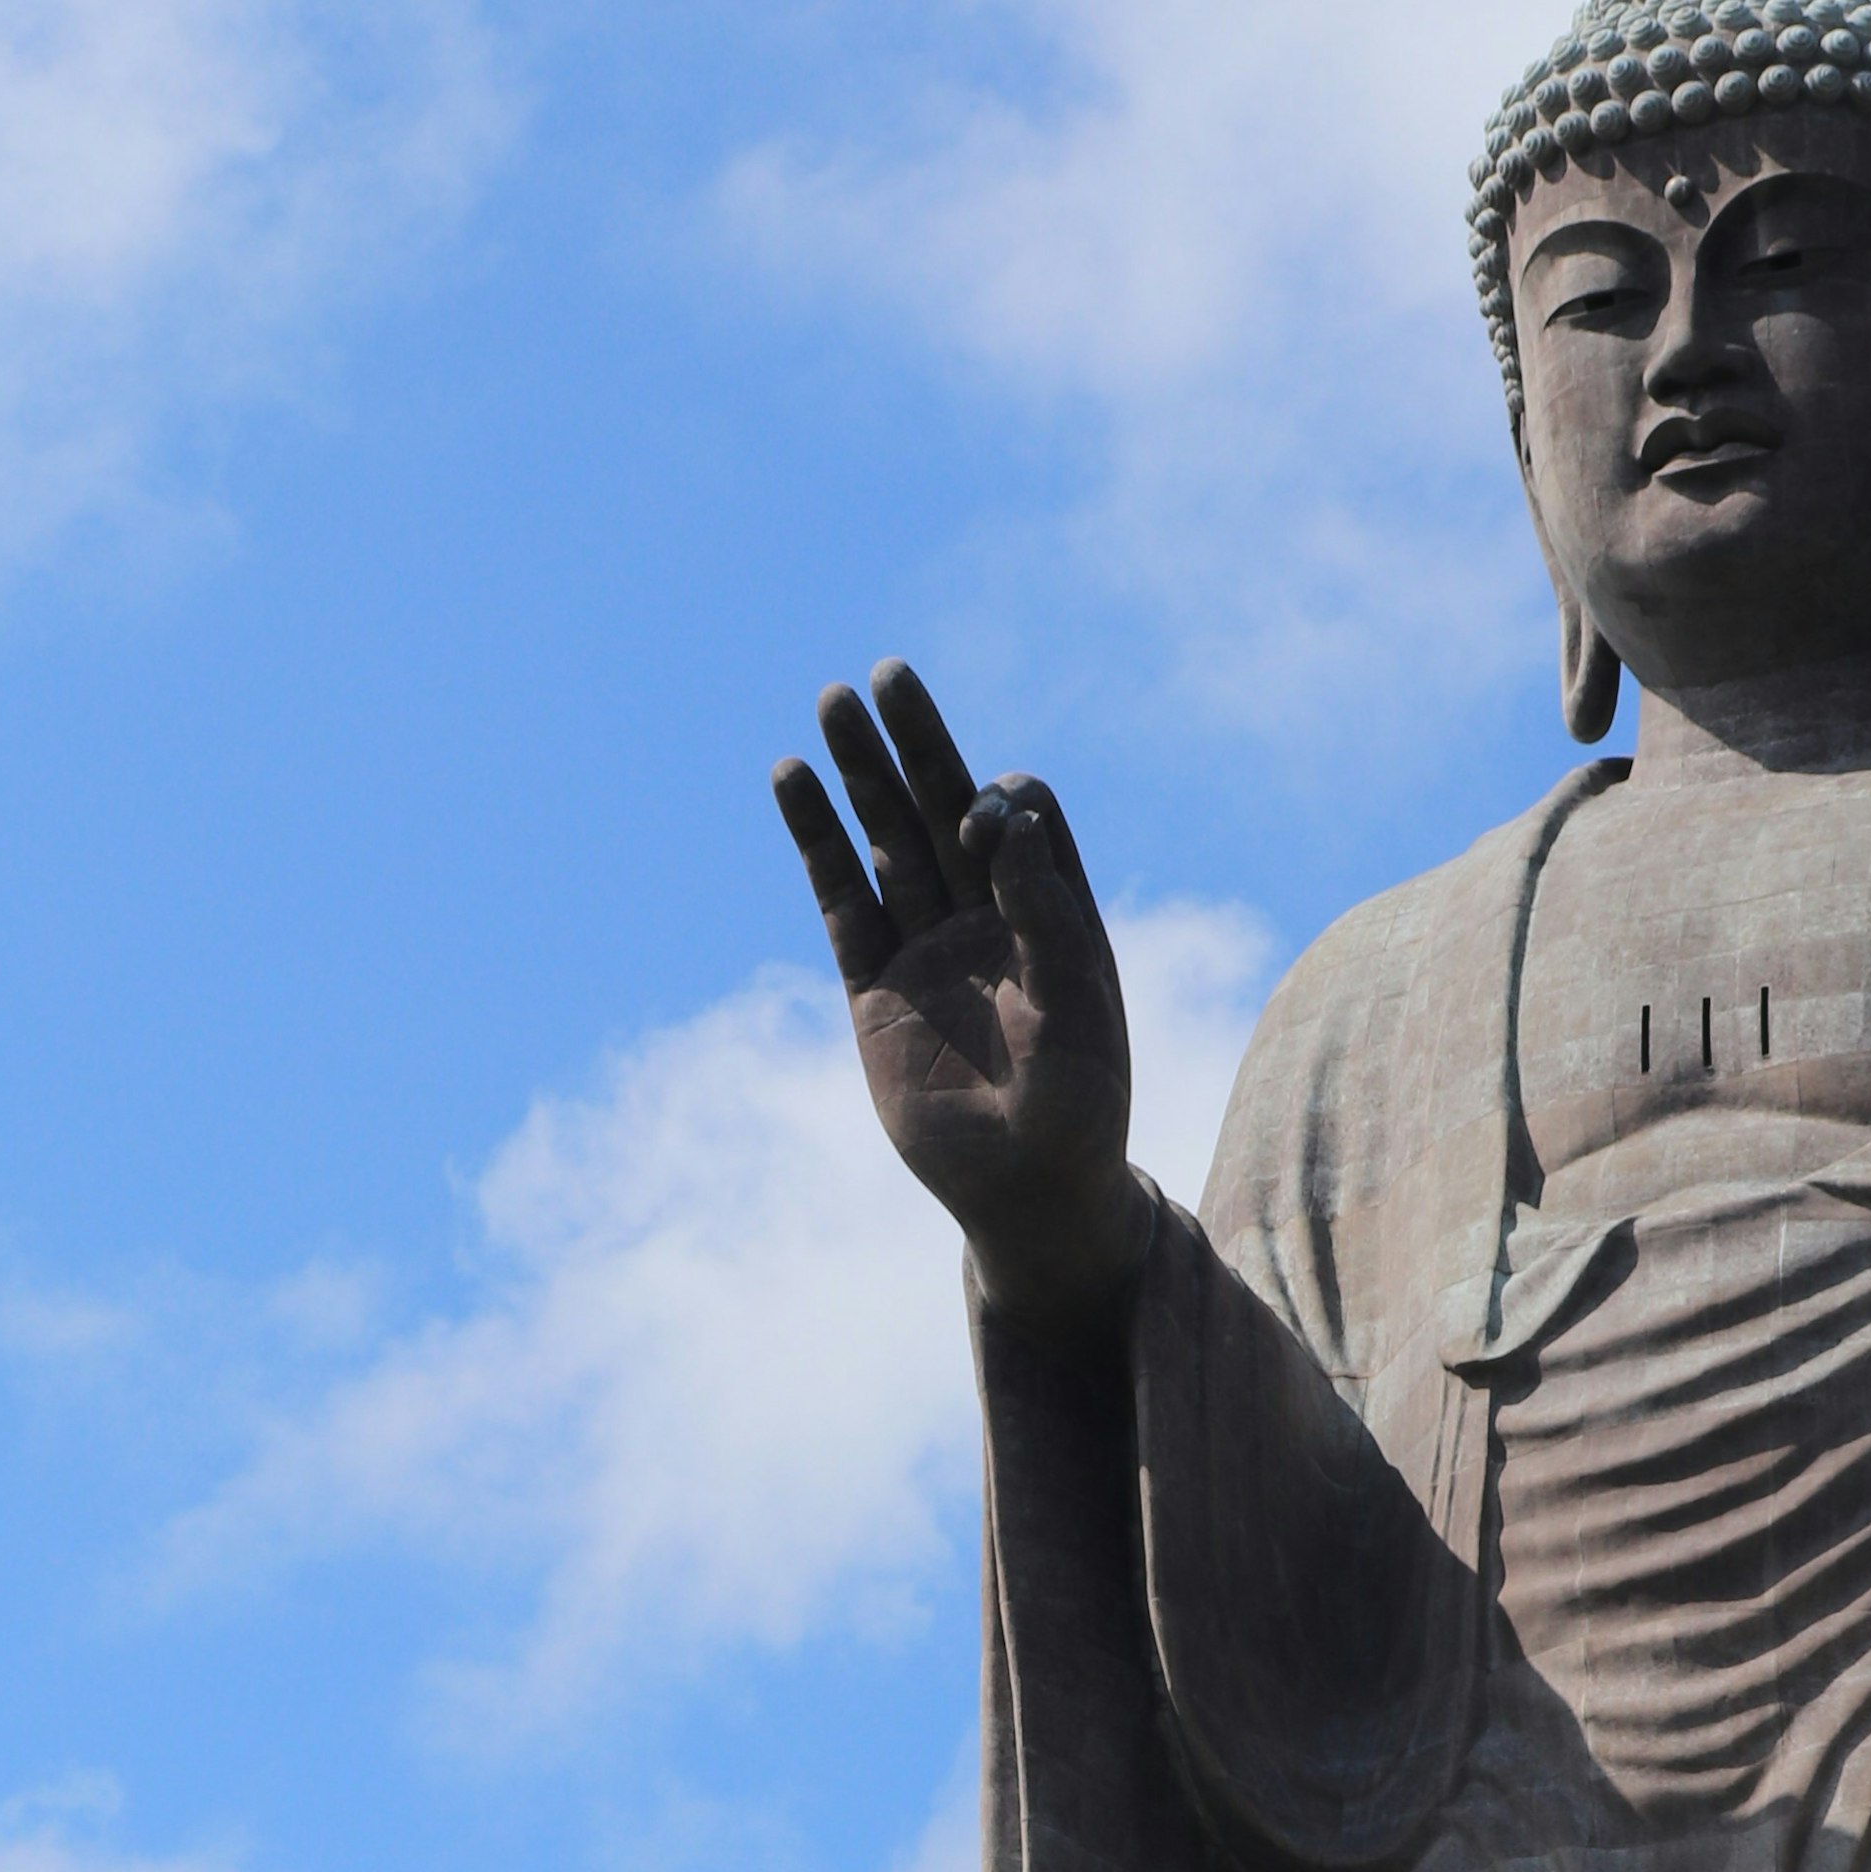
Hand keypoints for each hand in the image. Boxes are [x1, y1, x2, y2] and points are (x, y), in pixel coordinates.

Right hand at [771, 657, 1146, 1332]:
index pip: (1023, 818)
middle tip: (886, 675)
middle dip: (918, 742)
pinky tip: (793, 777)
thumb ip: (1046, 914)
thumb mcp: (1078, 1011)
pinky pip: (840, 899)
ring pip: (887, 840)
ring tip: (831, 700)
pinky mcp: (874, 985)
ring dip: (862, 774)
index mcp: (1054, 912)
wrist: (1026, 1195)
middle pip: (946, 804)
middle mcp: (990, 917)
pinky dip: (818, 841)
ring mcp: (928, 946)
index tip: (982, 830)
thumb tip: (1003, 818)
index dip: (998, 806)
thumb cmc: (1078, 1110)